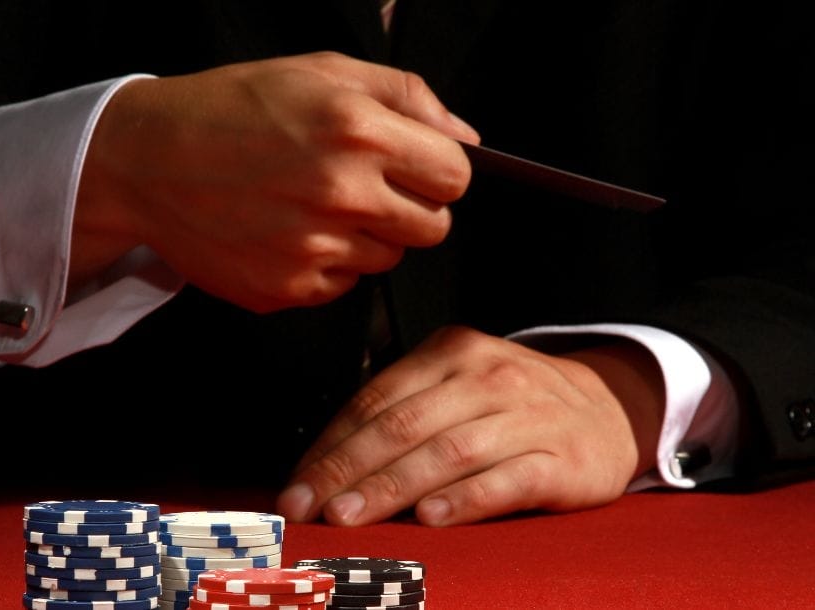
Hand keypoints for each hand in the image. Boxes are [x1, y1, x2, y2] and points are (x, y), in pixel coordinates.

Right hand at [70, 52, 479, 311]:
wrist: (147, 160)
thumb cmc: (230, 109)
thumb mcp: (321, 71)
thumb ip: (405, 96)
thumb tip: (465, 136)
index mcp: (359, 132)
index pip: (456, 176)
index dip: (438, 170)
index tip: (414, 167)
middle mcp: (342, 195)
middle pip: (433, 228)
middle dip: (410, 207)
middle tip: (363, 187)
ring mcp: (314, 249)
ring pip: (386, 259)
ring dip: (364, 236)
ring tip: (312, 205)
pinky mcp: (286, 289)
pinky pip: (341, 287)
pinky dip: (325, 265)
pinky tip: (288, 232)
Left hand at [276, 326, 664, 525]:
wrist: (612, 407)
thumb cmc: (515, 404)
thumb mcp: (458, 387)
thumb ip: (402, 414)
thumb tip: (327, 467)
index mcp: (450, 353)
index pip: (375, 399)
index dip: (330, 446)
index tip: (296, 486)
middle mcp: (486, 376)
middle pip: (402, 424)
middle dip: (345, 470)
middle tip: (308, 507)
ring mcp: (527, 415)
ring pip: (446, 451)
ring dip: (391, 487)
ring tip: (351, 515)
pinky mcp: (563, 458)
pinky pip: (507, 478)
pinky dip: (465, 498)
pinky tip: (431, 518)